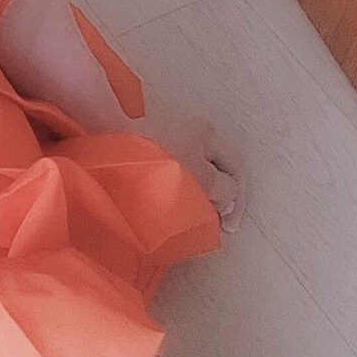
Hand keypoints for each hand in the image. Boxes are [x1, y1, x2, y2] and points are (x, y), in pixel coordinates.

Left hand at [138, 107, 243, 233]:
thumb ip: (226, 191)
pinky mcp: (152, 148)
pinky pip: (178, 170)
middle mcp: (191, 129)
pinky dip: (183, 187)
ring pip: (197, 170)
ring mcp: (170, 137)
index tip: (228, 226)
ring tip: (195, 216)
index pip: (235, 167)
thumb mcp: (205, 181)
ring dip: (201, 194)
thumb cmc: (166, 166)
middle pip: (216, 168)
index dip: (238, 200)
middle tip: (214, 221)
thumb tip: (227, 195)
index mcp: (207, 132)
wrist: (119, 160)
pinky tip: (177, 204)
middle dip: (220, 196)